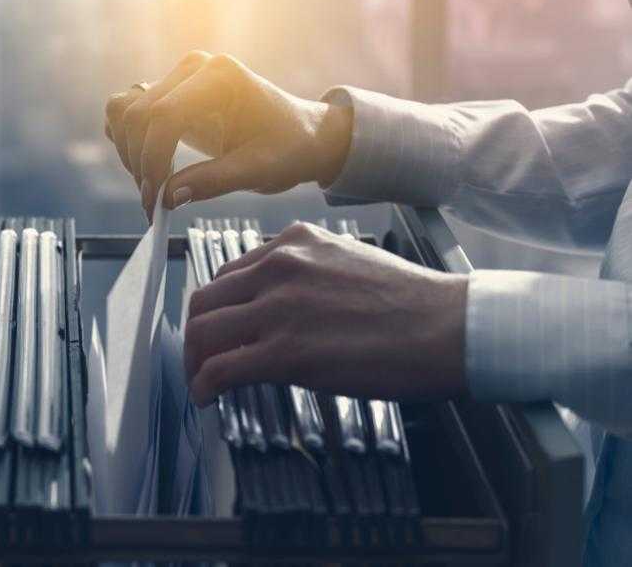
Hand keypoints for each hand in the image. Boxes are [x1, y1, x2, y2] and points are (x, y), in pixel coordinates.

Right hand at [104, 51, 352, 220]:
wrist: (303, 135)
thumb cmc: (289, 148)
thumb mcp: (258, 171)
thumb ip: (212, 182)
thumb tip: (167, 197)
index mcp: (221, 76)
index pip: (164, 115)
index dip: (152, 161)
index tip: (155, 200)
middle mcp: (195, 68)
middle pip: (138, 114)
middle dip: (139, 163)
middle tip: (153, 202)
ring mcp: (179, 78)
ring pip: (124, 111)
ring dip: (128, 153)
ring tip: (153, 187)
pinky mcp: (169, 93)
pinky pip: (127, 111)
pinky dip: (128, 143)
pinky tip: (150, 170)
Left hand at [184, 222, 467, 405]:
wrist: (448, 327)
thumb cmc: (413, 304)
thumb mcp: (350, 263)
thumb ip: (310, 275)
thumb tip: (286, 305)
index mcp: (294, 244)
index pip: (231, 274)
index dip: (219, 307)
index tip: (220, 328)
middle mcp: (279, 267)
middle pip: (207, 300)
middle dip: (197, 334)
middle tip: (201, 358)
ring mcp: (279, 308)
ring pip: (204, 332)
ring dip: (194, 361)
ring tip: (201, 381)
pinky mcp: (285, 352)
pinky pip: (221, 369)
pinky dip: (203, 386)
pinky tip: (207, 398)